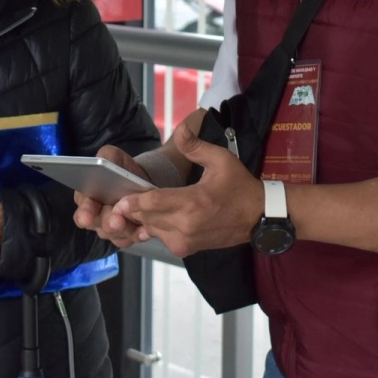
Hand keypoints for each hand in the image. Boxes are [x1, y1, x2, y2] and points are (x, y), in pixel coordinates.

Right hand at [73, 145, 149, 249]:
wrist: (142, 182)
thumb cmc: (122, 171)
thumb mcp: (113, 157)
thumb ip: (105, 157)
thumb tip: (100, 162)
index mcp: (87, 200)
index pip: (82, 211)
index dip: (85, 213)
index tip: (88, 216)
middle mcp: (96, 218)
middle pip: (98, 226)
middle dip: (108, 223)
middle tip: (117, 220)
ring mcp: (111, 229)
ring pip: (114, 235)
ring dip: (125, 230)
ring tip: (135, 222)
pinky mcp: (127, 235)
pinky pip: (130, 239)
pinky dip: (138, 234)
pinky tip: (145, 230)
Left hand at [115, 122, 263, 257]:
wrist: (259, 217)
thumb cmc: (239, 186)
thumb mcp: (221, 159)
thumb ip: (195, 146)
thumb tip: (180, 128)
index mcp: (193, 203)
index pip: (153, 203)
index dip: (134, 201)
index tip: (119, 198)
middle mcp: (186, 226)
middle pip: (147, 217)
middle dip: (134, 208)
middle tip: (120, 197)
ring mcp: (185, 240)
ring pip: (151, 229)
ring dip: (143, 218)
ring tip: (136, 204)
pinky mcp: (186, 249)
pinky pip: (161, 237)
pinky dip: (155, 226)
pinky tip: (155, 214)